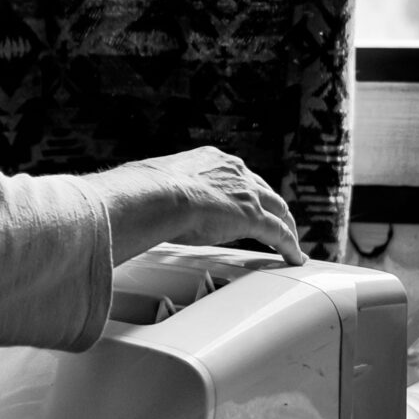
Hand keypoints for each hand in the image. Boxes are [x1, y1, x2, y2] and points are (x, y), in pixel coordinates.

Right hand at [103, 148, 305, 263]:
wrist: (156, 195)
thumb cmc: (145, 191)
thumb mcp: (152, 187)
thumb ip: (150, 196)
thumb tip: (123, 205)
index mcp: (210, 160)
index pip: (237, 176)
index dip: (244, 191)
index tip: (245, 202)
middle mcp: (234, 172)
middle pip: (265, 191)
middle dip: (272, 208)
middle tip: (277, 223)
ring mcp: (246, 194)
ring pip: (278, 210)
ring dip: (286, 227)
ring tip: (291, 243)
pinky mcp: (253, 217)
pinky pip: (280, 233)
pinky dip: (289, 246)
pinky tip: (294, 257)